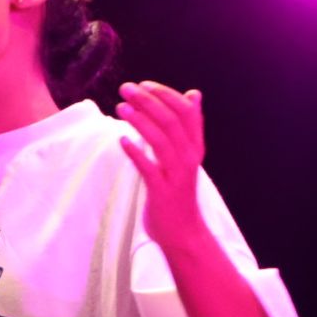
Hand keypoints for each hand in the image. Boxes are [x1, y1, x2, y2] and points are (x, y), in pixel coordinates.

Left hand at [115, 80, 206, 249]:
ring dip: (140, 121)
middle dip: (148, 101)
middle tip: (126, 88)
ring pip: (161, 141)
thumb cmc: (180, 190)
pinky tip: (122, 140)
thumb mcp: (188, 156)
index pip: (186, 112)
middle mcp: (189, 158)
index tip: (144, 84)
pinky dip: (136, 152)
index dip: (166, 94)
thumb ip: (189, 127)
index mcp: (195, 147)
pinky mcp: (162, 192)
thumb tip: (194, 93)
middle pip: (172, 122)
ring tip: (121, 107)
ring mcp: (176, 175)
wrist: (184, 233)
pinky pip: (149, 169)